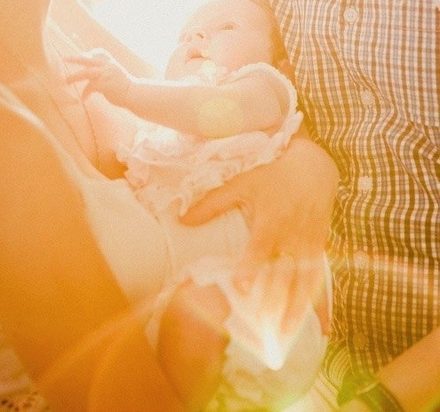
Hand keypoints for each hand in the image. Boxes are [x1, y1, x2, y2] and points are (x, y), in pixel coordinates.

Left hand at [64, 49, 131, 106]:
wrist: (136, 94)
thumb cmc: (129, 89)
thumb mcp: (118, 76)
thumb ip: (108, 74)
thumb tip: (97, 80)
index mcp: (112, 63)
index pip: (100, 53)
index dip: (90, 54)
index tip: (83, 55)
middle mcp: (108, 66)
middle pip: (87, 59)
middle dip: (75, 58)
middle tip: (64, 58)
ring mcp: (105, 74)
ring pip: (85, 72)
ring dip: (74, 76)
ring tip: (67, 81)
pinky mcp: (103, 84)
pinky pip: (89, 87)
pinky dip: (85, 93)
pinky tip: (84, 99)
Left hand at [181, 135, 338, 334]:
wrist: (313, 169)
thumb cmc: (273, 178)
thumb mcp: (242, 184)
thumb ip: (213, 203)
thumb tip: (182, 219)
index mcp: (271, 221)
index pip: (260, 247)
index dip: (250, 267)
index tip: (240, 287)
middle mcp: (292, 237)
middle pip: (283, 273)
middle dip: (274, 301)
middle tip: (263, 328)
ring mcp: (308, 246)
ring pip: (304, 282)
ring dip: (295, 310)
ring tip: (284, 335)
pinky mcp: (320, 251)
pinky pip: (320, 282)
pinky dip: (321, 306)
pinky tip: (321, 328)